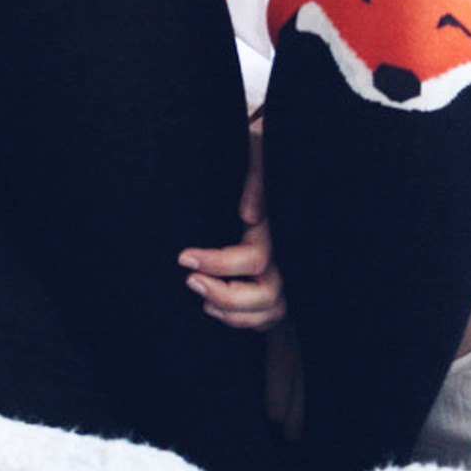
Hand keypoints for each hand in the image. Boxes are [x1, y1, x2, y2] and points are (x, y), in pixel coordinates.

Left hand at [177, 126, 285, 329]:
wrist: (276, 151)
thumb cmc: (261, 149)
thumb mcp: (260, 151)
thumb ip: (256, 179)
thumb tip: (248, 216)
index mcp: (278, 226)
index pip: (255, 259)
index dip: (219, 263)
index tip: (185, 256)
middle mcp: (286, 253)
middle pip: (267, 296)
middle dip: (226, 296)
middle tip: (189, 280)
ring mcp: (285, 270)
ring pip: (270, 311)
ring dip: (233, 314)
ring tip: (201, 298)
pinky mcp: (276, 280)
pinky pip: (268, 317)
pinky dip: (243, 321)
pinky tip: (214, 306)